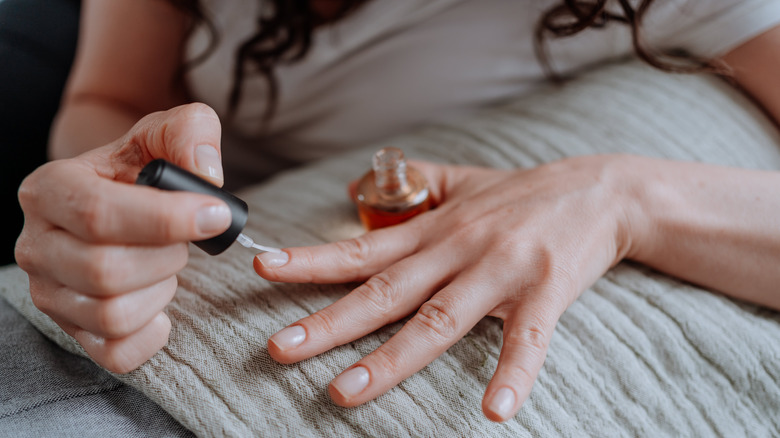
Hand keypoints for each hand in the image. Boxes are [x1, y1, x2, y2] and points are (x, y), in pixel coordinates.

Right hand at [15, 103, 229, 372]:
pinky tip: (161, 303)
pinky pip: (115, 353)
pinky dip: (151, 334)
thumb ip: (190, 133)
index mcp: (50, 189)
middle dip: (166, 256)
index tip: (215, 215)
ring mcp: (49, 292)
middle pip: (105, 271)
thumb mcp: (165, 134)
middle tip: (183, 240)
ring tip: (166, 264)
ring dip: (161, 290)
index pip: (99, 213)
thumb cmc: (143, 168)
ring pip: (111, 315)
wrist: (122, 199)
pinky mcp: (72, 329)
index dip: (166, 219)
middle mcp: (37, 244)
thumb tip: (207, 175)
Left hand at [254, 154, 635, 421]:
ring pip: (437, 320)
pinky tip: (493, 411)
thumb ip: (410, 181)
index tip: (265, 268)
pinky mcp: (544, 291)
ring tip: (346, 392)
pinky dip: (511, 374)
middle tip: (279, 349)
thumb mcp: (460, 180)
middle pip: (384, 293)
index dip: (312, 260)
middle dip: (328, 323)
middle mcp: (456, 250)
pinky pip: (525, 339)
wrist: (599, 191)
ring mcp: (499, 272)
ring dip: (390, 359)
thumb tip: (355, 184)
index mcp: (433, 230)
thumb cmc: (523, 192)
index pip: (362, 248)